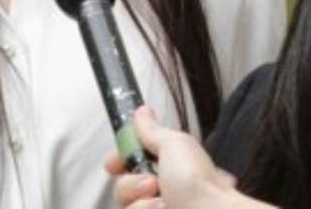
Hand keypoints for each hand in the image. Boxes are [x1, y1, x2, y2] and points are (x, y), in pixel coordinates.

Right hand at [107, 107, 267, 208]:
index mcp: (167, 167)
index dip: (119, 160)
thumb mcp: (174, 144)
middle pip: (123, 186)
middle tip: (152, 182)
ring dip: (140, 201)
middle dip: (131, 183)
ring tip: (162, 202)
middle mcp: (160, 191)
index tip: (113, 163)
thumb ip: (152, 130)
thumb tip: (142, 111)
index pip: (131, 162)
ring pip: (125, 205)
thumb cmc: (197, 181)